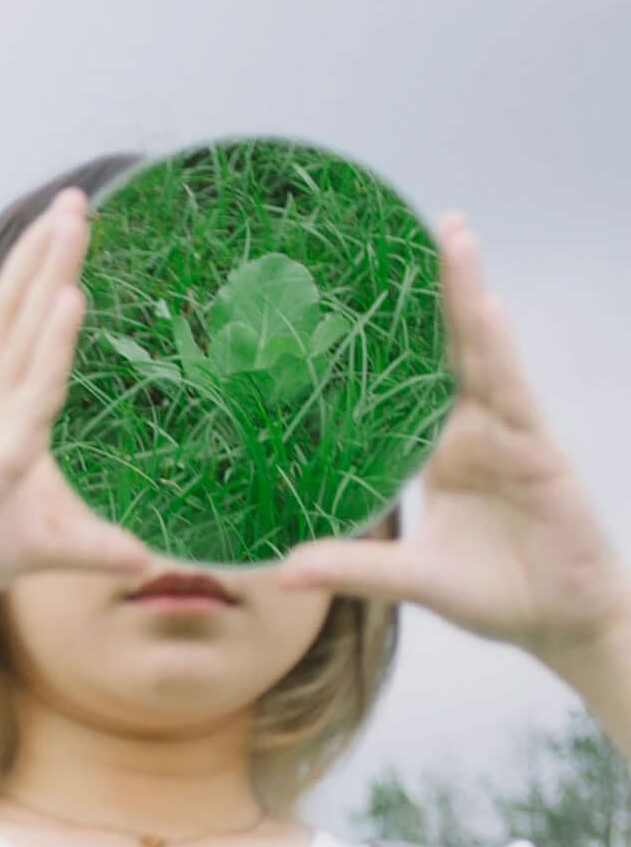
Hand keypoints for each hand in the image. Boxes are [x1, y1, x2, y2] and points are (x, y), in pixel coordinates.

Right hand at [0, 191, 155, 620]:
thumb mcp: (43, 547)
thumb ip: (95, 546)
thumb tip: (146, 561)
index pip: (23, 335)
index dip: (45, 283)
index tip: (68, 237)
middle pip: (21, 313)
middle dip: (49, 253)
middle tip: (73, 199)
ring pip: (25, 332)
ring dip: (52, 270)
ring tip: (74, 216)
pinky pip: (33, 391)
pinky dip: (54, 342)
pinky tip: (72, 298)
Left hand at [271, 217, 630, 674]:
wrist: (564, 622)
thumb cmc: (497, 594)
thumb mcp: (413, 580)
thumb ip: (354, 567)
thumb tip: (282, 572)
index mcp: (439, 450)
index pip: (404, 381)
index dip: (381, 337)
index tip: (345, 290)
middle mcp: (472, 429)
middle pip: (443, 347)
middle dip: (427, 288)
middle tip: (398, 224)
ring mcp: (507, 432)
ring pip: (481, 352)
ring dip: (465, 294)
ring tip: (448, 235)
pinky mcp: (538, 448)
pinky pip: (513, 392)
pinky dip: (497, 350)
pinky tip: (482, 307)